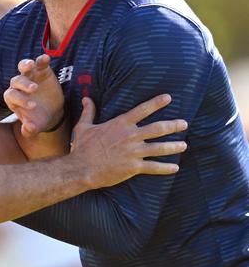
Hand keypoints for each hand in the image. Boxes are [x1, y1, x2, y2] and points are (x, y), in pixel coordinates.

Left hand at [4, 54, 63, 137]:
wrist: (50, 111)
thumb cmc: (39, 119)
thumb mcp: (36, 126)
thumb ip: (30, 130)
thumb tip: (28, 128)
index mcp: (13, 99)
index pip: (11, 96)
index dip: (20, 99)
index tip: (33, 106)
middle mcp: (18, 85)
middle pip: (16, 80)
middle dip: (24, 84)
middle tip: (34, 89)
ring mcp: (29, 76)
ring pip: (23, 67)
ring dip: (26, 65)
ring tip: (32, 65)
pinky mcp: (41, 70)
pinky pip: (39, 62)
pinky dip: (41, 59)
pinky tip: (46, 58)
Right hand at [71, 95, 186, 188]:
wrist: (82, 168)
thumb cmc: (82, 147)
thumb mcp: (84, 126)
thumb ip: (88, 112)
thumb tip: (86, 99)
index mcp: (120, 124)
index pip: (142, 110)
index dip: (156, 103)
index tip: (168, 98)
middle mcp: (130, 136)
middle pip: (157, 128)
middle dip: (173, 125)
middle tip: (184, 123)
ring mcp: (134, 152)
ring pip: (160, 148)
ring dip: (174, 146)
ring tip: (184, 145)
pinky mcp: (134, 167)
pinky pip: (154, 167)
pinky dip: (166, 168)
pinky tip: (175, 168)